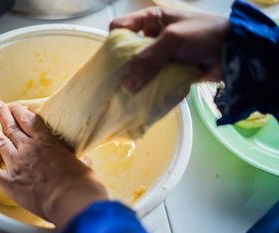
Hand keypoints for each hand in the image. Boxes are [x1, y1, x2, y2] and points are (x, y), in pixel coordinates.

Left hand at [0, 100, 107, 227]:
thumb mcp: (85, 169)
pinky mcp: (8, 180)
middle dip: (3, 114)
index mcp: (47, 143)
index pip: (31, 121)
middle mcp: (29, 148)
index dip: (21, 112)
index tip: (16, 107)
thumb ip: (82, 163)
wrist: (72, 199)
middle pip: (12, 127)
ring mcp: (16, 163)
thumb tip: (87, 163)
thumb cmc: (82, 185)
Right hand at [110, 6, 229, 91]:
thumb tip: (128, 85)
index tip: (111, 60)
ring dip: (134, 80)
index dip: (113, 41)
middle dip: (121, 66)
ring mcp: (160, 56)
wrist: (235, 53)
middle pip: (127, 51)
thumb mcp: (174, 39)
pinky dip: (147, 88)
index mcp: (151, 21)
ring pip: (138, 68)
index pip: (120, 26)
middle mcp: (152, 38)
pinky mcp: (168, 72)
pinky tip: (141, 98)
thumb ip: (150, 59)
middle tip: (114, 83)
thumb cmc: (204, 34)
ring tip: (125, 95)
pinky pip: (152, 80)